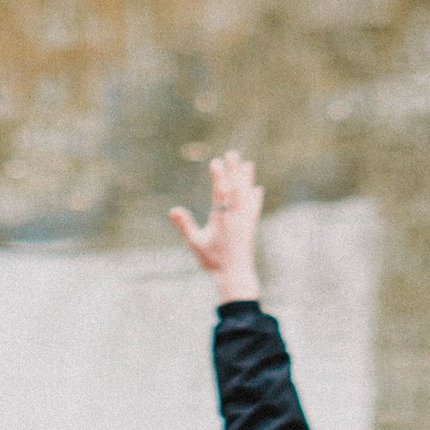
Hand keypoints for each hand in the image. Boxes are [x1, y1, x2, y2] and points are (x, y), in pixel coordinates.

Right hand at [170, 149, 261, 304]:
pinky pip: (254, 208)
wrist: (235, 275)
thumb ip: (185, 225)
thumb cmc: (213, 261)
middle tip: (233, 153)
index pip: (221, 192)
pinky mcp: (250, 227)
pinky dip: (255, 197)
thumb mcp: (195, 243)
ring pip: (246, 195)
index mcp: (222, 218)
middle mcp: (236, 216)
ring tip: (248, 164)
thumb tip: (172, 210)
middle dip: (234, 170)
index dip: (219, 176)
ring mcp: (245, 221)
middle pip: (236, 188)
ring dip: (246, 179)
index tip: (216, 161)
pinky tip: (257, 189)